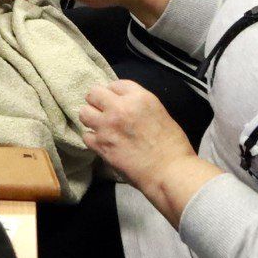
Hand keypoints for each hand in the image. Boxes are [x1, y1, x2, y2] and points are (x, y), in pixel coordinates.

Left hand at [80, 80, 197, 185]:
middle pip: (94, 94)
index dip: (115, 94)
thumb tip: (126, 106)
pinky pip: (86, 136)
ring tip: (100, 126)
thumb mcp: (159, 113)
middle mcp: (120, 108)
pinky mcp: (100, 145)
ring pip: (84, 113)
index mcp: (139, 97)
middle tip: (104, 112)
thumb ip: (139, 106)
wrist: (169, 172)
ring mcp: (107, 126)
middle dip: (97, 102)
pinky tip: (103, 143)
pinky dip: (93, 139)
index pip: (115, 84)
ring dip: (91, 119)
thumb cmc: (172, 146)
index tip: (117, 102)